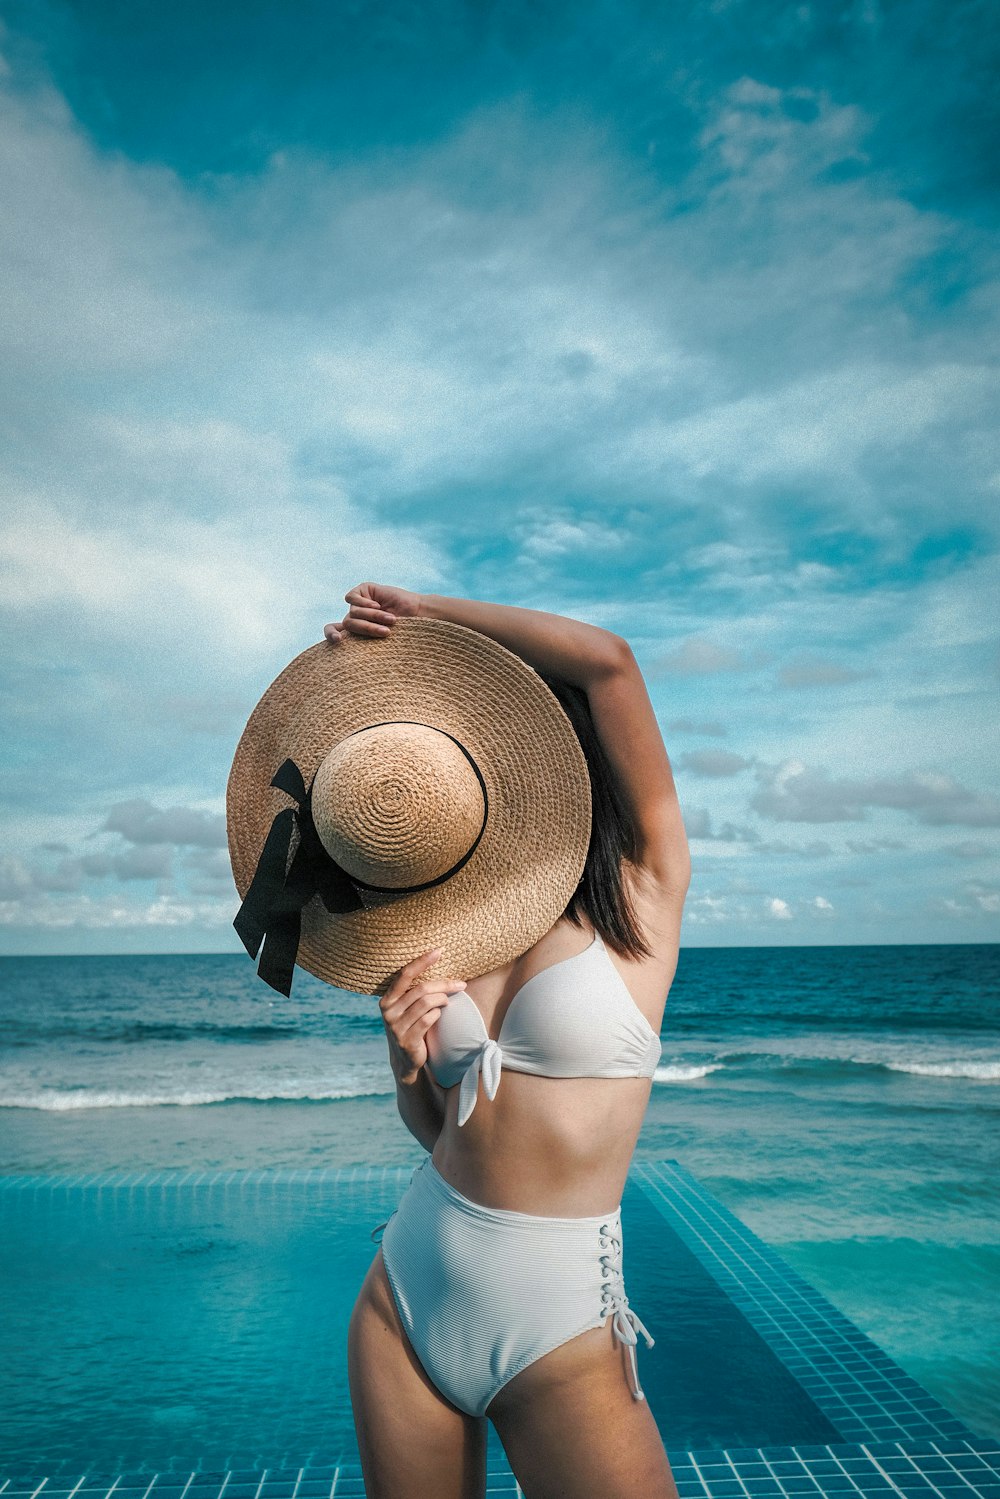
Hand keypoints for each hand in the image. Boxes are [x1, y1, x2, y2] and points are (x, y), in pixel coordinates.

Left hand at [324, 582, 421, 644]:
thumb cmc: (403, 631)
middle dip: (366, 628)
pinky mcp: (363, 590)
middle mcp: (356, 617)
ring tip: (391, 619)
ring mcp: (359, 603)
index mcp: (356, 631)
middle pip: (347, 623)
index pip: (333, 631)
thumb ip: (361, 640)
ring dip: (373, 617)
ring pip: (353, 612)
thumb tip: (342, 640)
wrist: (417, 614)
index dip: (331, 635)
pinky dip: (364, 603)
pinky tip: (377, 605)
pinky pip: (352, 597)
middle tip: (385, 633)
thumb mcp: (381, 640)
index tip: (338, 641)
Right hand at [379, 946, 466, 1085]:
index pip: (405, 974)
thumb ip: (414, 991)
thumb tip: (439, 967)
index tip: (439, 951)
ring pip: (426, 1004)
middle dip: (444, 985)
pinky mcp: (406, 1040)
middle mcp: (388, 1011)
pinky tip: (439, 1015)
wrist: (406, 1059)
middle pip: (421, 990)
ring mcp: (396, 1027)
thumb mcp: (407, 1007)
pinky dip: (438, 1015)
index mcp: (387, 999)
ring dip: (442, 1000)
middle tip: (460, 985)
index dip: (422, 962)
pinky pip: (428, 1020)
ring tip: (447, 1001)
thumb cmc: (411, 1025)